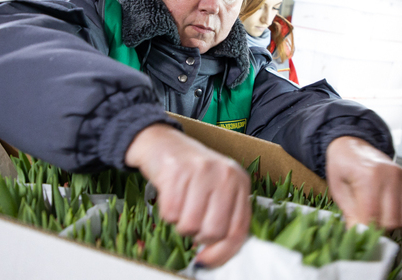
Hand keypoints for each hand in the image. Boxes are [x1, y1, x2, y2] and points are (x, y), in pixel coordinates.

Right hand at [125, 123, 250, 266]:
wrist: (162, 141)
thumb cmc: (190, 171)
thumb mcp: (217, 188)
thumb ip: (224, 215)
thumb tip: (215, 253)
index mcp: (240, 182)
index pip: (238, 230)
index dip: (222, 252)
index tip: (207, 260)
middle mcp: (225, 174)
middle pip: (214, 232)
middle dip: (197, 235)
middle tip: (190, 221)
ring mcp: (201, 171)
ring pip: (190, 226)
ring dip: (180, 223)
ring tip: (180, 204)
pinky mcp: (177, 171)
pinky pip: (170, 213)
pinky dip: (166, 212)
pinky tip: (169, 195)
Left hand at [326, 136, 401, 229]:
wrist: (351, 145)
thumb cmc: (341, 166)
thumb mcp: (338, 189)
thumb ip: (349, 212)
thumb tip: (356, 235)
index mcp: (368, 176)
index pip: (372, 215)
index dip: (365, 230)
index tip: (358, 237)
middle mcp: (389, 176)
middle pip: (390, 219)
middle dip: (377, 230)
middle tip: (364, 231)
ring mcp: (400, 177)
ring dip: (388, 226)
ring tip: (373, 223)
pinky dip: (398, 219)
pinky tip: (385, 217)